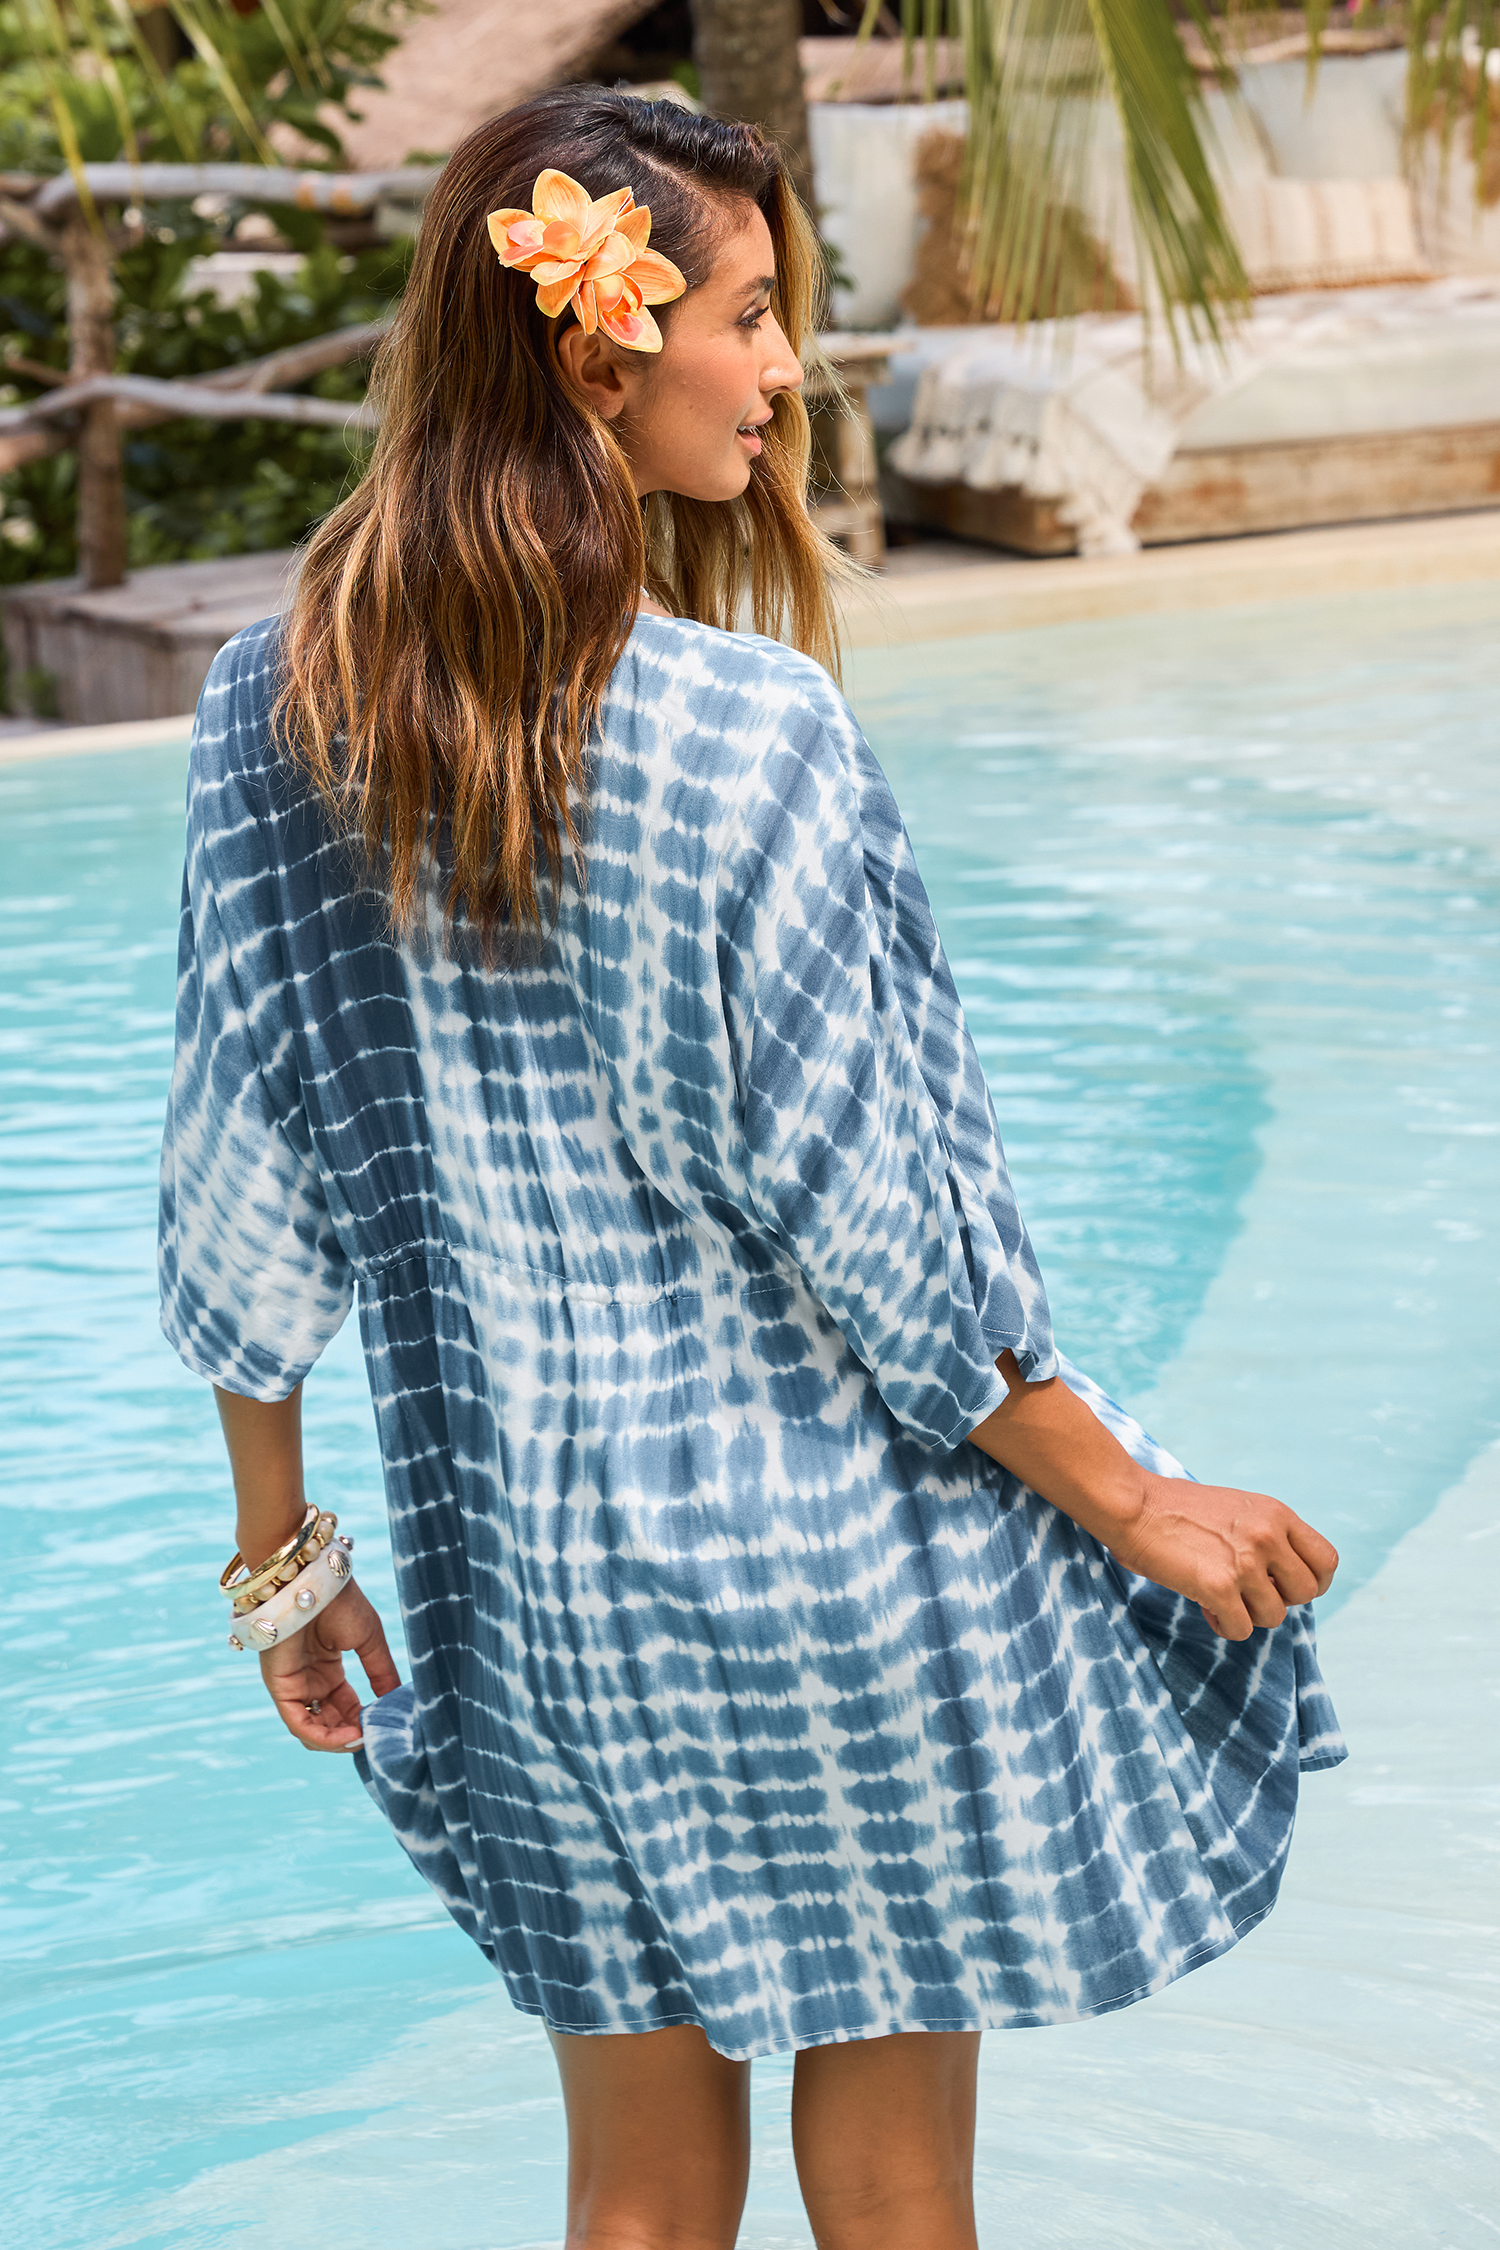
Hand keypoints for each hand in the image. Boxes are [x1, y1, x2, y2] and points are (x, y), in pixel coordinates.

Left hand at [259, 1580, 400, 1752]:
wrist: (314, 1582)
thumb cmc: (340, 1603)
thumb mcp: (370, 1641)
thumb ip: (381, 1673)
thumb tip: (396, 1702)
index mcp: (326, 1667)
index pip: (344, 1707)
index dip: (364, 1721)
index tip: (386, 1726)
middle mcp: (308, 1680)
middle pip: (329, 1723)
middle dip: (353, 1735)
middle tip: (377, 1738)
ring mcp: (292, 1685)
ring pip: (313, 1731)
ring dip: (339, 1741)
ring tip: (364, 1739)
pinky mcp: (280, 1687)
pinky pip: (299, 1724)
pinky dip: (324, 1737)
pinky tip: (349, 1736)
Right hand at [1112, 1475, 1338, 1641]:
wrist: (1131, 1504)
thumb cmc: (1173, 1508)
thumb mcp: (1236, 1508)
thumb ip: (1265, 1535)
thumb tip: (1282, 1578)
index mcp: (1275, 1513)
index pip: (1327, 1560)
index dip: (1312, 1582)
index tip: (1285, 1586)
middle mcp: (1268, 1535)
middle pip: (1307, 1593)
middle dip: (1279, 1600)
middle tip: (1248, 1594)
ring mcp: (1245, 1561)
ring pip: (1274, 1615)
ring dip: (1248, 1615)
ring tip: (1220, 1599)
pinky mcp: (1219, 1586)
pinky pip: (1241, 1629)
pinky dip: (1224, 1626)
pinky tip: (1205, 1608)